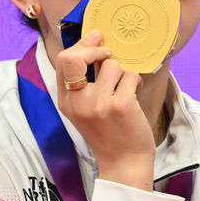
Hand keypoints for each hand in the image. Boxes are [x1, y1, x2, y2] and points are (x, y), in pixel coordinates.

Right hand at [55, 31, 154, 189]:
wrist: (124, 162)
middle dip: (95, 49)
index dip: (81, 45)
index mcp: (66, 101)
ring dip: (123, 73)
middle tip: (109, 53)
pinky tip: (135, 95)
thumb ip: (84, 84)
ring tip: (126, 87)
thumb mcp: (85, 110)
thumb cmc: (109, 133)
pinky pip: (130, 76)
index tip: (97, 38)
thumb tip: (94, 44)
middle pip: (75, 57)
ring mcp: (98, 104)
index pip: (63, 61)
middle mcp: (78, 102)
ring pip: (111, 65)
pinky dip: (137, 82)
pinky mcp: (120, 105)